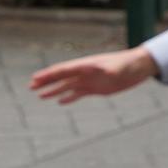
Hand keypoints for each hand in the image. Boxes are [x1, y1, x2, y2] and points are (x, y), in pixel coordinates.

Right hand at [30, 44, 160, 102]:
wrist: (137, 67)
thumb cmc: (127, 65)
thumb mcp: (119, 68)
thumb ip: (111, 70)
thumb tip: (107, 73)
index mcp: (86, 66)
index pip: (63, 70)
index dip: (48, 74)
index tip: (35, 78)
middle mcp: (84, 73)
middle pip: (61, 77)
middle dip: (46, 82)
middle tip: (30, 86)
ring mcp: (89, 81)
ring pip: (67, 86)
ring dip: (53, 90)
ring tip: (40, 96)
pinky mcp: (95, 89)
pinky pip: (78, 94)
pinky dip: (69, 98)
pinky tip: (60, 102)